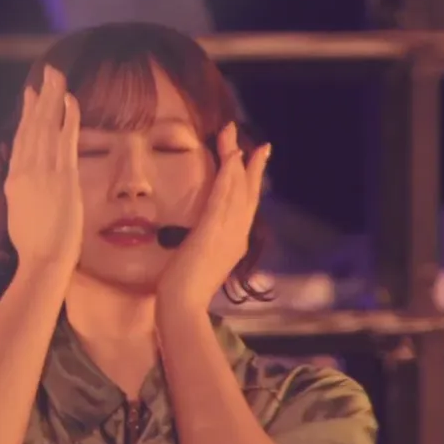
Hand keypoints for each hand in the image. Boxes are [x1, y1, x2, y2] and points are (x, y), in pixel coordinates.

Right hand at [4, 66, 83, 274]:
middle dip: (39, 97)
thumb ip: (22, 194)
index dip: (26, 115)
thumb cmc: (35, 246)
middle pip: (32, 125)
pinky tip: (70, 99)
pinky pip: (65, 138)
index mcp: (14, 180)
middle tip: (45, 74)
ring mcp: (43, 171)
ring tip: (56, 76)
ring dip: (52, 98)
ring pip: (46, 125)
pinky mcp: (62, 176)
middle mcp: (25, 170)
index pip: (21, 139)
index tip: (30, 96)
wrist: (43, 260)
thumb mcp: (20, 214)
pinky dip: (68, 116)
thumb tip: (23, 186)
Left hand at [157, 123, 270, 311]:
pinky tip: (231, 158)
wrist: (183, 305)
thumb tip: (207, 232)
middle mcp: (237, 233)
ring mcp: (227, 232)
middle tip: (259, 143)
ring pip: (237, 189)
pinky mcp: (212, 230)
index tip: (257, 159)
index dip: (254, 181)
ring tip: (237, 138)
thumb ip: (210, 244)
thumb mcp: (204, 261)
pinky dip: (228, 176)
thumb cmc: (187, 289)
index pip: (248, 205)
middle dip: (252, 165)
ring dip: (237, 161)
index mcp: (236, 241)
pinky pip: (222, 197)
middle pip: (248, 193)